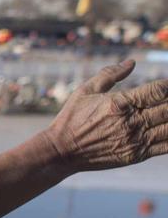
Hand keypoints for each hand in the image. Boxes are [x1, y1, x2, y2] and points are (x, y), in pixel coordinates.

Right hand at [46, 60, 167, 170]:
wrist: (61, 152)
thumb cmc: (71, 119)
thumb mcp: (85, 91)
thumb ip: (109, 74)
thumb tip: (131, 62)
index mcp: (120, 103)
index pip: (158, 90)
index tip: (167, 86)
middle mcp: (131, 122)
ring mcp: (135, 140)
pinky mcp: (136, 155)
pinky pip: (166, 146)